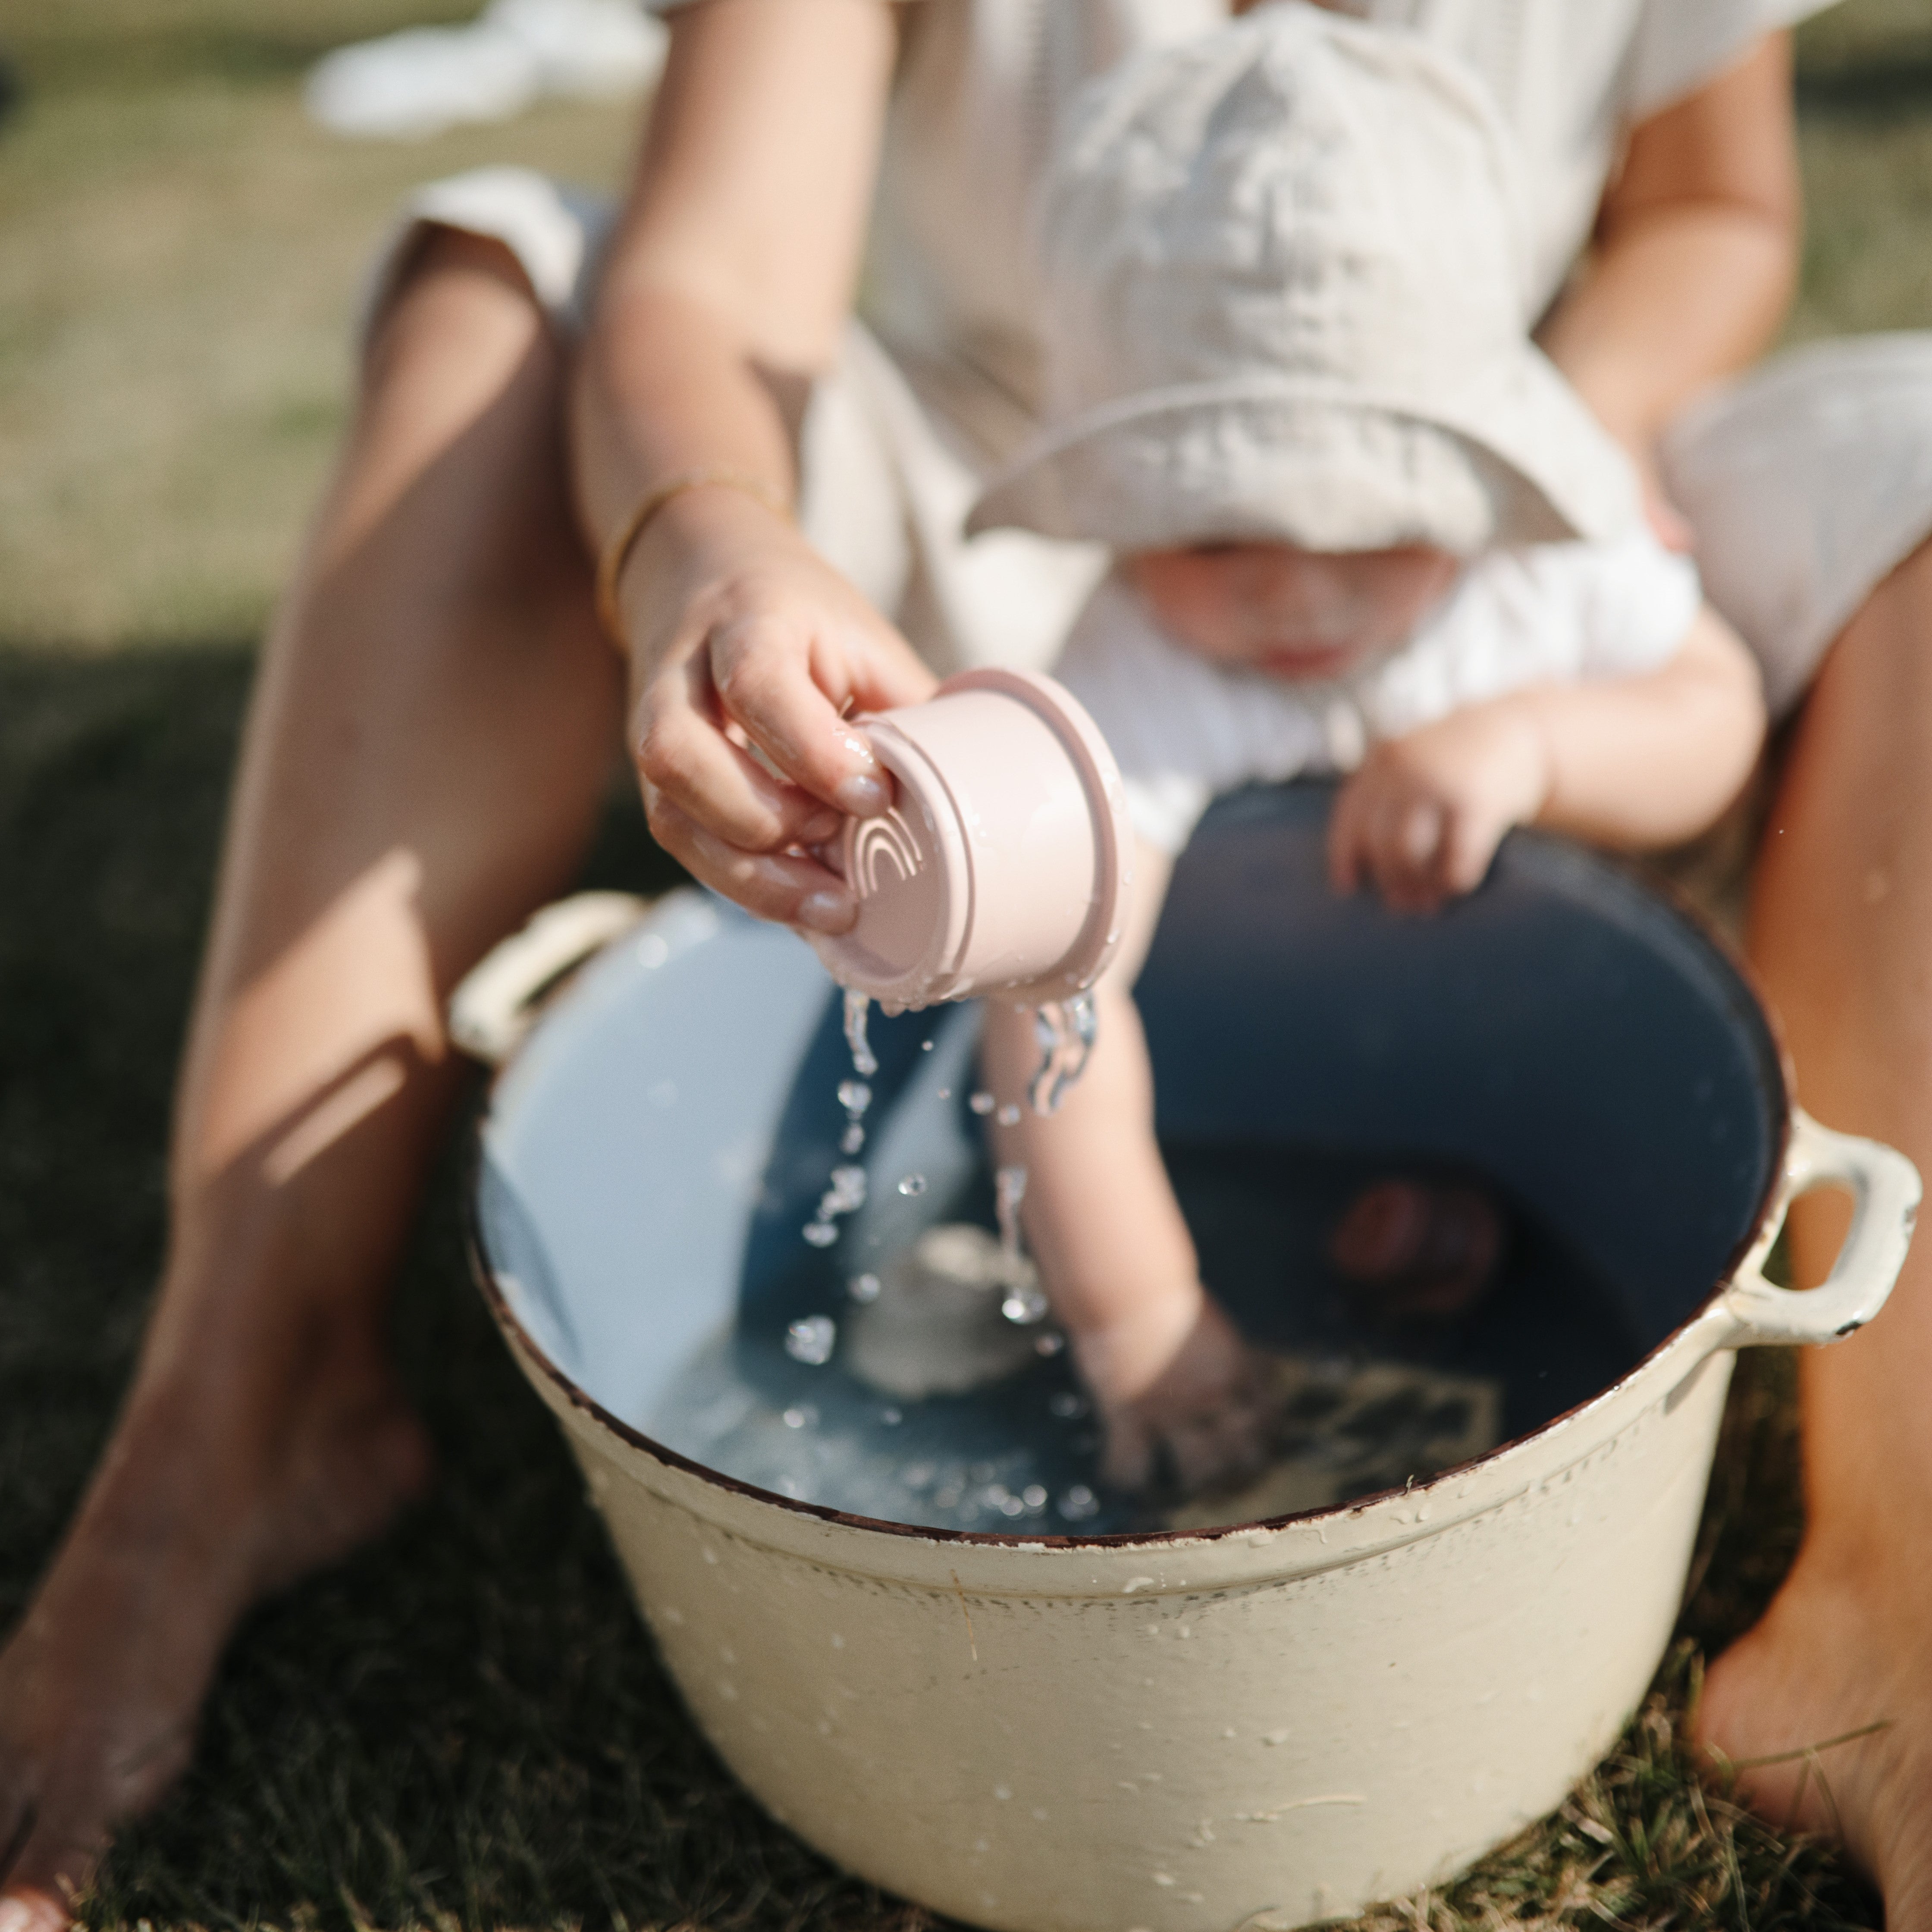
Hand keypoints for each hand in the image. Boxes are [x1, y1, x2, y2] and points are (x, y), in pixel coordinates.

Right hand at [621, 488, 937, 930]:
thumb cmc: (801, 618)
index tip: (873, 796)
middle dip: (765, 820)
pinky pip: (683, 844)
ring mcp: (651, 730)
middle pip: (680, 755)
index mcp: (747, 619)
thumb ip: (902, 708)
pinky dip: (741, 884)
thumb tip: (968, 794)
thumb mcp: (863, 638)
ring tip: (828, 904)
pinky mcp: (656, 781)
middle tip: (838, 840)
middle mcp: (679, 674)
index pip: (756, 683)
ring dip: (749, 874)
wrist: (704, 574)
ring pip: (669, 815)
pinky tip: (800, 901)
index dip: (814, 750)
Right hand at [1074, 1292, 1275, 1496]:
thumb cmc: (1163, 1287)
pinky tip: (1120, 1475)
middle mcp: (1210, 1397)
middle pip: (1241, 1451)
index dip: (1268, 1426)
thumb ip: (1217, 1345)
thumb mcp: (1205, 1315)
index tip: (1264, 1431)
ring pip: (1197, 1470)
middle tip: (1231, 1466)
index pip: (1267, 1410)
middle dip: (1239, 1463)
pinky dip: (1123, 1474)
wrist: (1125, 1288)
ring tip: (1188, 1479)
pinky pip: (1129, 1465)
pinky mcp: (1130, 1419)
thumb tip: (1228, 1360)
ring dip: (1194, 1476)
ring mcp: (1170, 1413)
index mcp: (1235, 1367)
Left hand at [1327, 701, 1550, 912]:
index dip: (1345, 857)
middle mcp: (1404, 768)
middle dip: (1390, 881)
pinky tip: (1459, 886)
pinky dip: (1453, 881)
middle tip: (1404, 906)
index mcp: (1383, 759)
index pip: (1349, 816)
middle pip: (1379, 841)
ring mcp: (1440, 783)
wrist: (1521, 729)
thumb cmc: (1461, 761)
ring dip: (1417, 886)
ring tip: (1429, 903)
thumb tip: (1363, 872)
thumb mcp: (1415, 762)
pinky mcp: (1478, 802)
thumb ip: (1388, 799)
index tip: (1347, 888)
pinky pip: (1454, 859)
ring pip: (1408, 853)